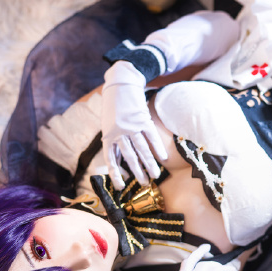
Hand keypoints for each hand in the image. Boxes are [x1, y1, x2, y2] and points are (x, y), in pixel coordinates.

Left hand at [101, 61, 167, 188]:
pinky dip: (157, 147)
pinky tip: (163, 157)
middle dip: (137, 172)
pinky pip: (151, 136)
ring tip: (155, 175)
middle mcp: (119, 133)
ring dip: (150, 163)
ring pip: (142, 149)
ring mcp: (132, 126)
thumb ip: (114, 141)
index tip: (121, 186)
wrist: (120, 85)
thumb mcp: (108, 125)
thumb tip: (121, 161)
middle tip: (144, 183)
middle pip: (130, 156)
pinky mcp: (143, 119)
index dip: (116, 173)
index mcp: (108, 135)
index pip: (111, 159)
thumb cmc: (113, 108)